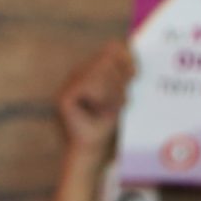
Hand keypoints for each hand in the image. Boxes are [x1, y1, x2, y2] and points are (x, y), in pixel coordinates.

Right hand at [55, 40, 133, 155]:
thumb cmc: (112, 127)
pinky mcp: (64, 97)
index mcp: (91, 71)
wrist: (95, 152)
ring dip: (114, 91)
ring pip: (102, 69)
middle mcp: (77, 74)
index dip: (128, 59)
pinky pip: (92, 84)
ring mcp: (68, 84)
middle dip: (121, 78)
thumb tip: (132, 48)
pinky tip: (99, 111)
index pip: (113, 48)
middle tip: (121, 101)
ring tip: (110, 109)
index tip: (136, 76)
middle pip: (108, 56)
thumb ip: (125, 72)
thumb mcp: (124, 94)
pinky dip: (103, 98)